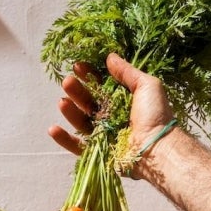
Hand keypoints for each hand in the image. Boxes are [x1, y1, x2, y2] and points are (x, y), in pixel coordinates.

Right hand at [48, 53, 174, 169]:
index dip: (89, 75)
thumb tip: (110, 57)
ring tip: (62, 102)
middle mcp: (111, 117)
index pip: (101, 86)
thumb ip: (128, 72)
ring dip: (69, 111)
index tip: (78, 65)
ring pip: (80, 122)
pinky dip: (64, 139)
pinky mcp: (97, 153)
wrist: (158, 148)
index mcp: (122, 102)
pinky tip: (53, 129)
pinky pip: (77, 146)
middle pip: (88, 102)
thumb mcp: (147, 86)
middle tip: (67, 81)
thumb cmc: (156, 116)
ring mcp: (103, 135)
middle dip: (76, 91)